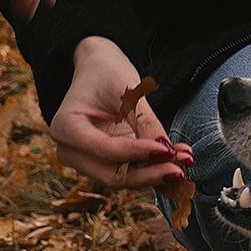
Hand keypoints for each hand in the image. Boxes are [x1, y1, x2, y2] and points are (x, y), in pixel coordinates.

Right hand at [49, 34, 192, 196]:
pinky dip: (153, 171)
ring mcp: (86, 161)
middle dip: (147, 174)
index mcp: (65, 126)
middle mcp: (70, 150)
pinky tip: (177, 162)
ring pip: (122, 179)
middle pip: (110, 175)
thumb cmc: (107, 73)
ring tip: (184, 160)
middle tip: (180, 169)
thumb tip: (169, 154)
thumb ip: (145, 123)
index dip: (136, 153)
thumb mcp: (128, 90)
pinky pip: (129, 174)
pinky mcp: (103, 165)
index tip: (166, 149)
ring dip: (155, 174)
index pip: (103, 149)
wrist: (98, 70)